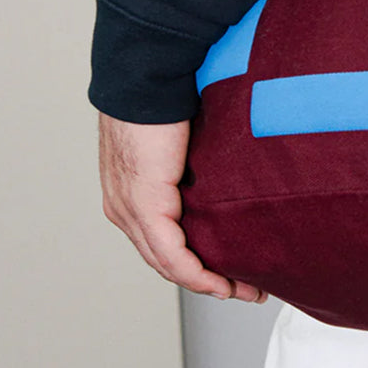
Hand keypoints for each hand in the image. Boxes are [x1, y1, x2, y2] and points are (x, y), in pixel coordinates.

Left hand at [98, 112, 268, 303]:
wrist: (148, 78)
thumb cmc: (166, 96)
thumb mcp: (182, 138)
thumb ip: (195, 159)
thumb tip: (227, 159)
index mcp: (129, 192)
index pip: (159, 239)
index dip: (193, 260)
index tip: (228, 268)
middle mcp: (123, 208)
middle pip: (164, 259)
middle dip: (206, 279)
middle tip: (243, 287)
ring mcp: (131, 210)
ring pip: (168, 263)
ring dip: (207, 281)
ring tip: (241, 289)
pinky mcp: (145, 206)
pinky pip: (172, 255)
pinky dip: (197, 274)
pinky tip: (220, 283)